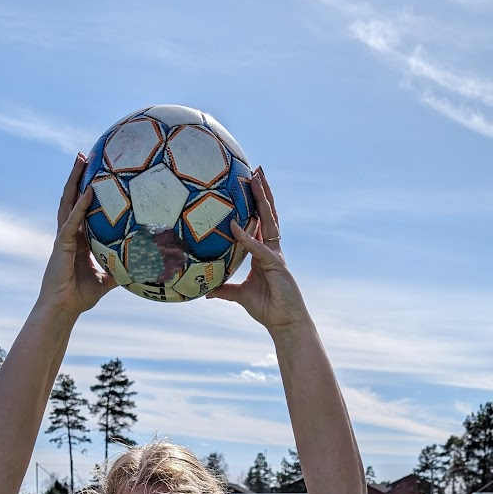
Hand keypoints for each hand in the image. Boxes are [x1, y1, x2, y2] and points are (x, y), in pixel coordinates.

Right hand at [36, 155, 116, 316]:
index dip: (86, 191)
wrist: (63, 308)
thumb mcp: (107, 280)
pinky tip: (89, 191)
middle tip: (84, 156)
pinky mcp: (61, 244)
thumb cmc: (80, 296)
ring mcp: (63, 237)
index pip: (82, 209)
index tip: (93, 173)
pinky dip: (80, 205)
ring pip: (68, 202)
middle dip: (77, 177)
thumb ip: (121, 270)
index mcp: (77, 240)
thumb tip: (142, 269)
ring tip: (80, 161)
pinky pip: (72, 220)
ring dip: (74, 181)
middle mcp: (69, 234)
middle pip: (72, 198)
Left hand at [205, 169, 308, 331]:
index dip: (255, 205)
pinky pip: (258, 248)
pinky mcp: (276, 265)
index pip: (259, 223)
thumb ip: (225, 290)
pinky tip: (235, 225)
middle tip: (256, 170)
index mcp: (264, 254)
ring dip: (262, 200)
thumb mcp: (240, 296)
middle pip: (267, 214)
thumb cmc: (267, 309)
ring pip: (269, 221)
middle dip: (262, 192)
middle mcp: (271, 250)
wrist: (284, 323)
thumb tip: (207, 291)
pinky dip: (246, 237)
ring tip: (257, 179)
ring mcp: (276, 255)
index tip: (248, 185)